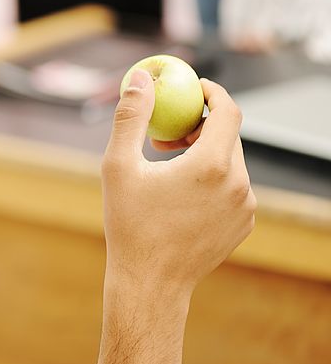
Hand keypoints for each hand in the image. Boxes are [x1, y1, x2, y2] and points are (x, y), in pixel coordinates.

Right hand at [101, 70, 256, 299]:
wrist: (150, 284)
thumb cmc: (130, 226)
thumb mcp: (118, 166)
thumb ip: (131, 117)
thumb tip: (140, 79)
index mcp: (212, 165)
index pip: (228, 110)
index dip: (212, 93)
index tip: (193, 88)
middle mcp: (238, 183)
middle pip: (228, 136)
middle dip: (201, 126)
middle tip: (168, 134)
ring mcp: (245, 206)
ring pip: (230, 162)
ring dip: (204, 154)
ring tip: (168, 169)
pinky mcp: (244, 224)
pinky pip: (233, 188)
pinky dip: (212, 181)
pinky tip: (180, 196)